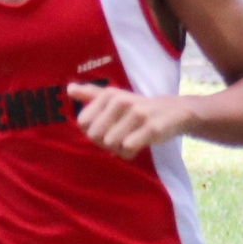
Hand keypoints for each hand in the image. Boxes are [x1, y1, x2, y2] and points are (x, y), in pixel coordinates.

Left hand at [67, 81, 185, 157]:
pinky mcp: (151, 128)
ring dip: (118, 149)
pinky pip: (127, 149)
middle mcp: (121, 101)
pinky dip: (130, 153)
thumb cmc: (138, 107)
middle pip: (95, 136)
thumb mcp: (115, 97)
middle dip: (104, 142)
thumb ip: (91, 94)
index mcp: (109, 94)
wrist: (174, 111)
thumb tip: (69, 90)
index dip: (91, 131)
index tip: (105, 129)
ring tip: (129, 141)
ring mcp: (137, 114)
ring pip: (110, 144)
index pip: (83, 123)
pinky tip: (138, 145)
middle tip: (118, 137)